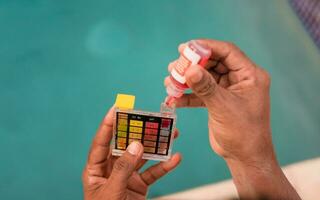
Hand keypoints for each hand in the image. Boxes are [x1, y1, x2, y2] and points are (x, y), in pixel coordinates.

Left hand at [82, 107, 180, 199]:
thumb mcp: (111, 191)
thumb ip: (123, 168)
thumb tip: (136, 144)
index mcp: (96, 169)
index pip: (101, 143)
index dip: (108, 125)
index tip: (116, 108)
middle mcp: (111, 169)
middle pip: (126, 145)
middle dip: (139, 132)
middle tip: (151, 118)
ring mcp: (126, 176)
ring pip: (143, 157)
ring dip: (157, 146)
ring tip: (171, 133)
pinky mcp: (139, 185)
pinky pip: (153, 173)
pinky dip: (165, 166)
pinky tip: (175, 158)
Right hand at [165, 39, 299, 198]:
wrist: (244, 157)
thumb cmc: (243, 133)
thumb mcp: (223, 107)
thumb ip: (205, 87)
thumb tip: (190, 69)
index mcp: (249, 75)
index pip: (227, 52)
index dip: (206, 47)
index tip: (186, 47)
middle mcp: (239, 79)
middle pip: (213, 63)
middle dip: (193, 64)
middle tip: (175, 66)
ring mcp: (228, 90)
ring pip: (204, 77)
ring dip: (187, 80)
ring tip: (170, 82)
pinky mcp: (218, 101)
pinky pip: (201, 92)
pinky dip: (187, 95)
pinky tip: (174, 99)